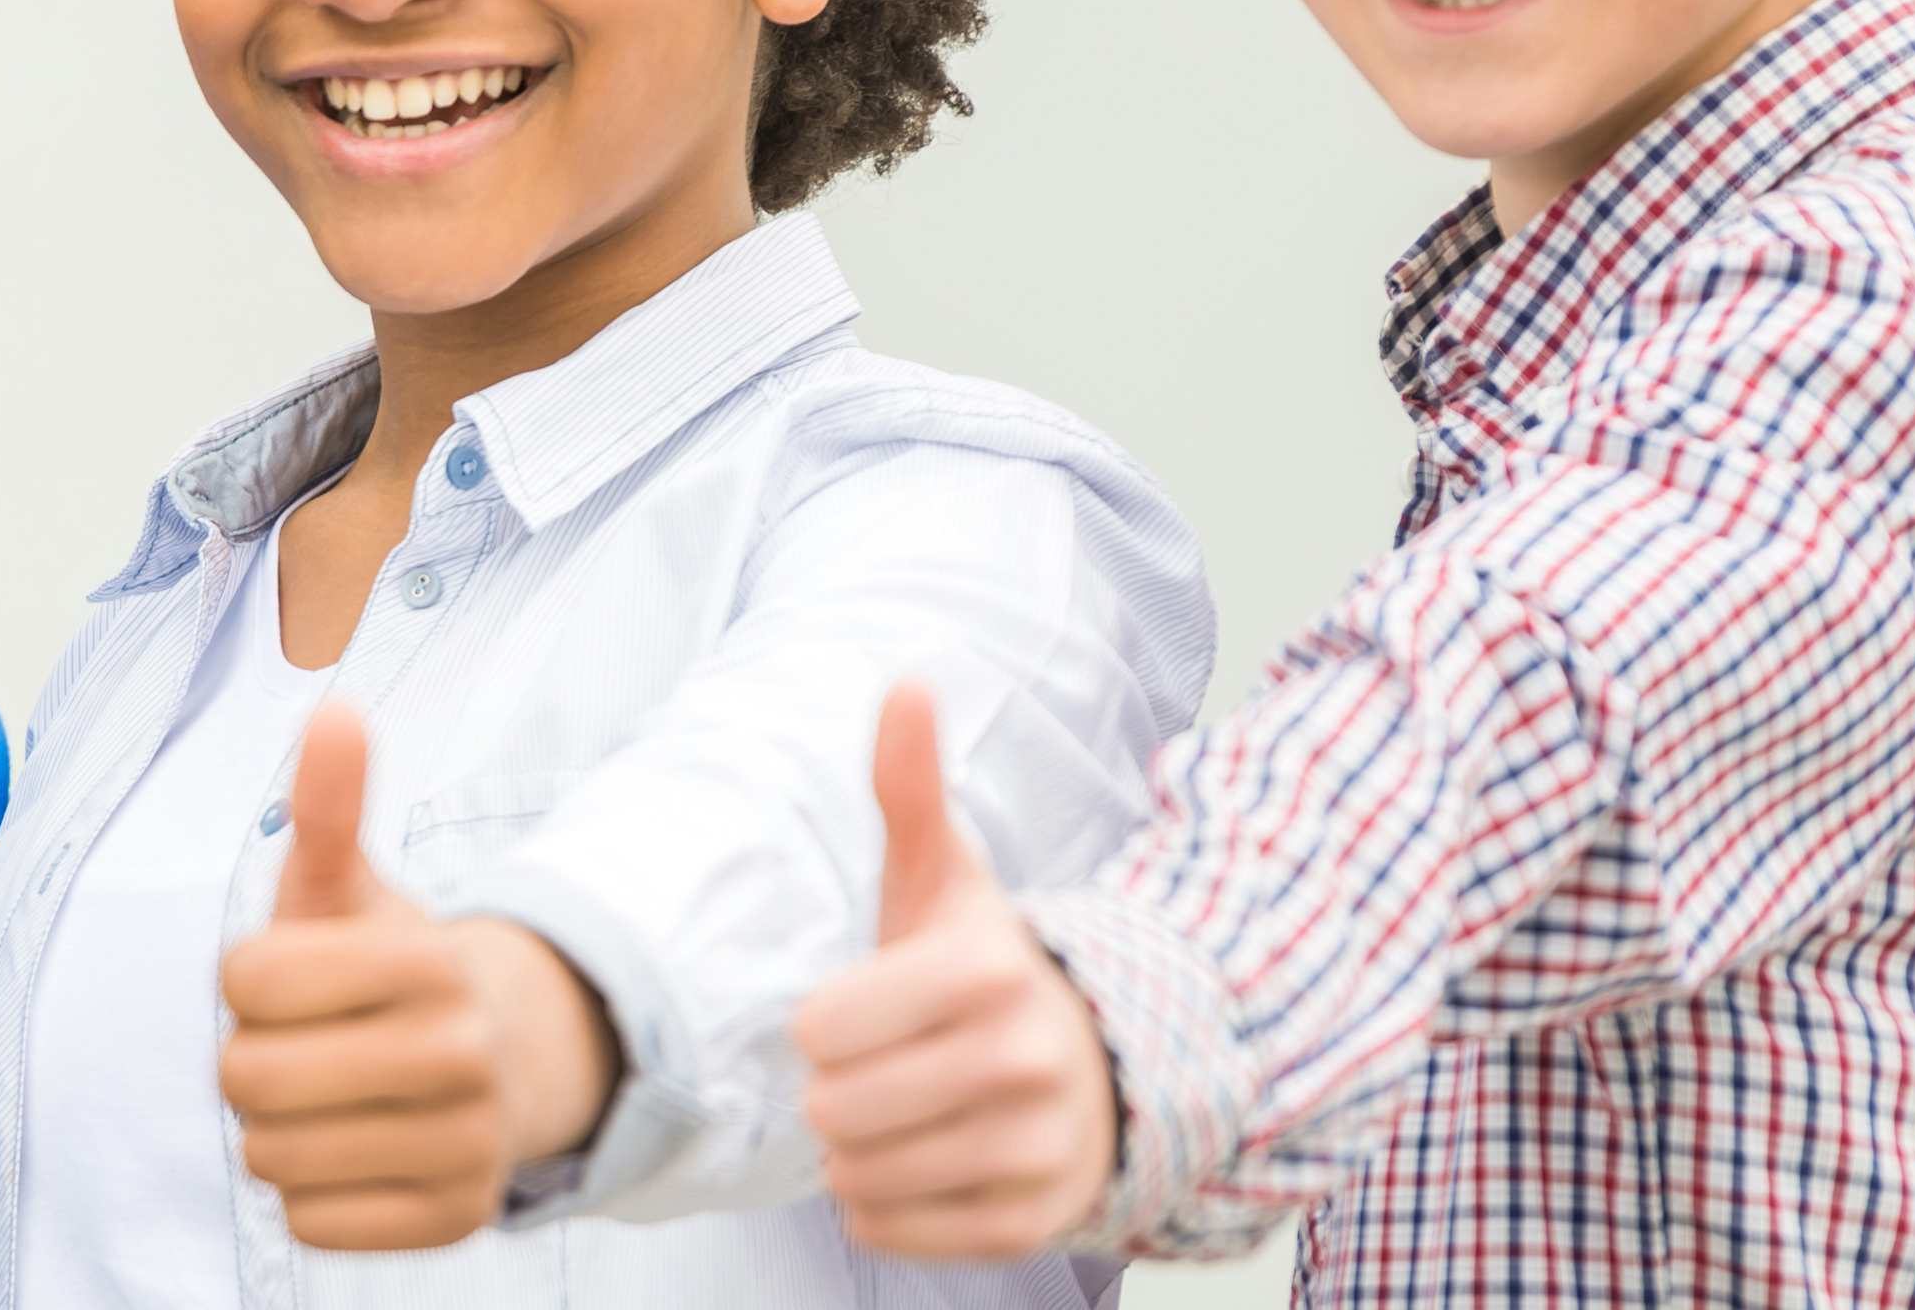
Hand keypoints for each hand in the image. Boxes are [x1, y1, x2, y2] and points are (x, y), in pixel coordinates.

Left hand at [218, 702, 526, 1249]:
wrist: (506, 1057)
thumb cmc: (388, 970)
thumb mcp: (350, 890)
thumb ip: (330, 810)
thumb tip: (333, 711)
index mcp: (429, 961)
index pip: (245, 984)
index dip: (245, 981)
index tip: (290, 978)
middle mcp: (464, 1056)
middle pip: (249, 1080)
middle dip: (250, 1061)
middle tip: (301, 1046)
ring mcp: (469, 1146)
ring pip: (273, 1159)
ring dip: (277, 1131)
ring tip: (331, 1098)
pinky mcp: (457, 1220)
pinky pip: (309, 1224)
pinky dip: (311, 1196)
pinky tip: (355, 1152)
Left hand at [793, 682, 1118, 1260]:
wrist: (1093, 1063)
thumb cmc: (981, 968)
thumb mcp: (945, 881)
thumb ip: (910, 790)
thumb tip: (905, 682)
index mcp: (991, 970)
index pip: (821, 1027)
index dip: (821, 1024)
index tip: (862, 1012)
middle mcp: (1027, 1062)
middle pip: (835, 1109)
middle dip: (834, 1092)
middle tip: (878, 1069)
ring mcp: (1038, 1149)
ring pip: (859, 1177)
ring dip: (851, 1153)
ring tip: (896, 1114)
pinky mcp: (1033, 1223)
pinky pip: (891, 1232)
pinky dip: (879, 1207)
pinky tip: (916, 1163)